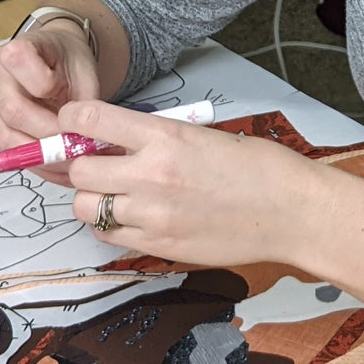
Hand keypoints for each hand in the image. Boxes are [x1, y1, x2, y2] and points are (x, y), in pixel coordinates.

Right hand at [0, 23, 100, 181]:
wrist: (59, 59)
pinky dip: (34, 162)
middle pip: (13, 111)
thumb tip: (80, 144)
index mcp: (18, 48)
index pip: (20, 65)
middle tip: (75, 149)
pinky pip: (7, 148)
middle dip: (47, 136)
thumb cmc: (71, 63)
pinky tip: (57, 168)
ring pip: (6, 136)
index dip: (46, 87)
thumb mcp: (86, 74)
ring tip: (69, 165)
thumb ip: (83, 106)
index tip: (72, 103)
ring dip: (40, 156)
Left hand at [58, 98, 332, 268]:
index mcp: (165, 137)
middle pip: (79, 169)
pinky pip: (108, 236)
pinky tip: (131, 216)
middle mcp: (151, 175)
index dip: (72, 119)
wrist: (291, 212)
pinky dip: (110, 226)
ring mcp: (153, 215)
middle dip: (82, 164)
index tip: (73, 123)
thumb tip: (115, 140)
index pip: (90, 119)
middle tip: (97, 162)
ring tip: (115, 193)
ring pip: (87, 207)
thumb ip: (156, 138)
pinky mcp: (159, 245)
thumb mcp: (202, 135)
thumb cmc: (258, 168)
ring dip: (93, 197)